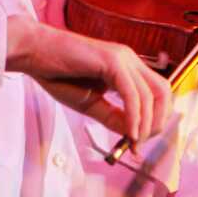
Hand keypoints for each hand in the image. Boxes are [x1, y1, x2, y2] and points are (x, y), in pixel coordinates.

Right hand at [6, 14, 171, 145]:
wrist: (34, 53)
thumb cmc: (58, 74)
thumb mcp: (90, 103)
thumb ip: (113, 117)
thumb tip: (133, 136)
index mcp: (127, 67)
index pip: (156, 93)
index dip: (155, 119)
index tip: (139, 142)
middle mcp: (130, 59)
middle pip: (162, 92)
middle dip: (157, 121)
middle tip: (140, 143)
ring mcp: (123, 58)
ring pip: (150, 94)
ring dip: (146, 123)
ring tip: (133, 141)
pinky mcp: (112, 60)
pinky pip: (131, 93)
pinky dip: (134, 116)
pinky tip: (129, 132)